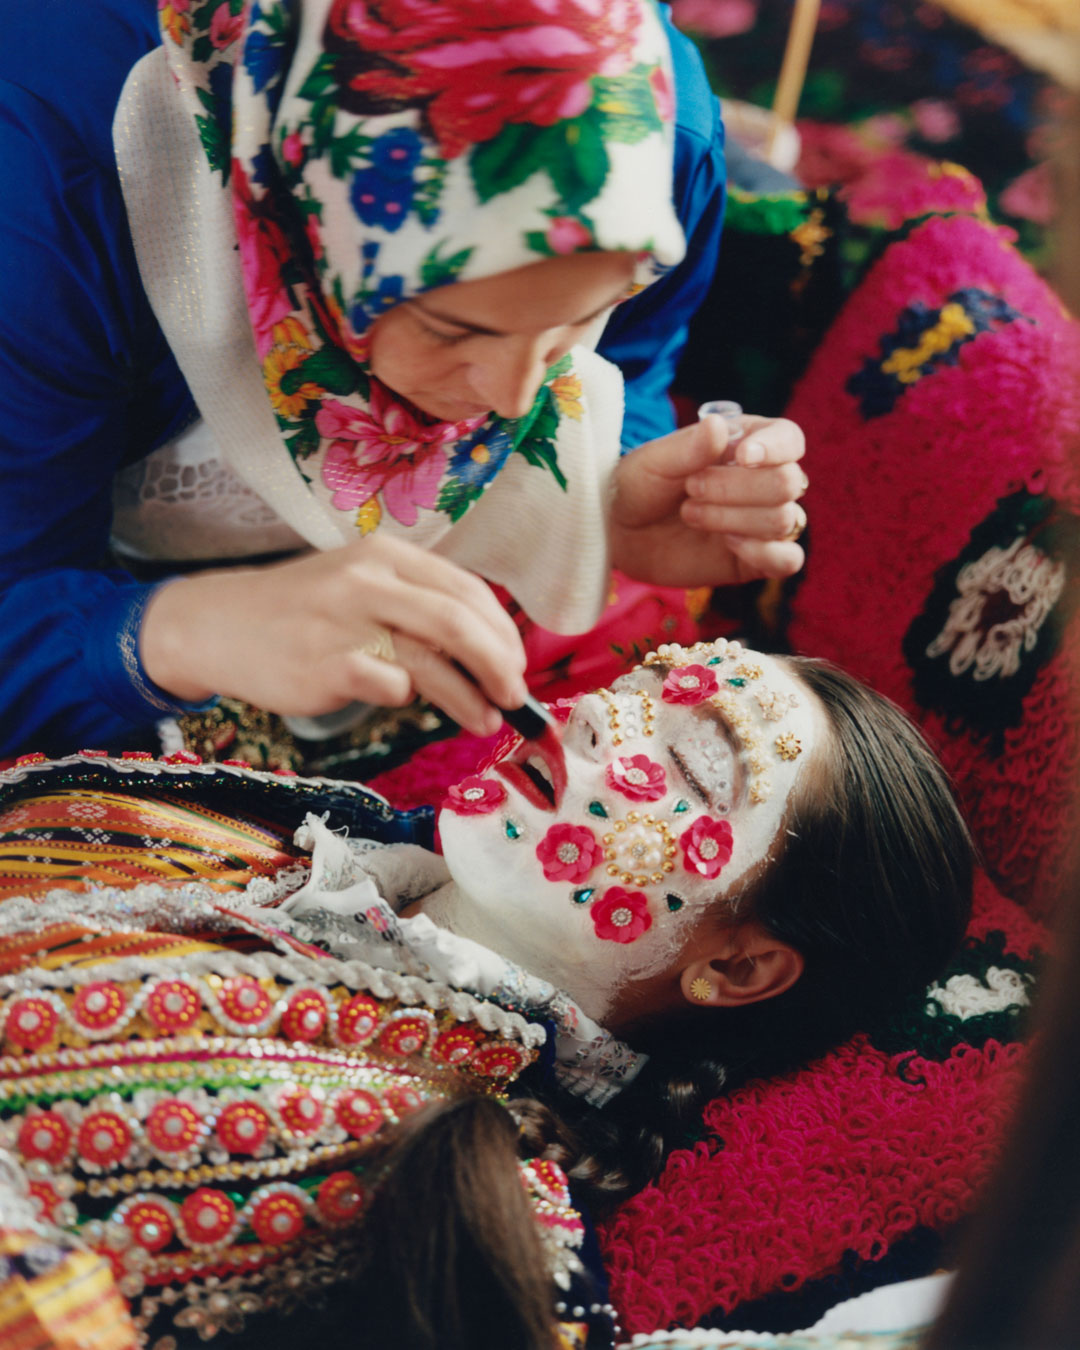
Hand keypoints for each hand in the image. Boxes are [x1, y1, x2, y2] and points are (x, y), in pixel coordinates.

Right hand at [140, 535, 528, 737]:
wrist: (219, 624)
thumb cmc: (303, 613)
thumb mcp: (361, 586)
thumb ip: (417, 606)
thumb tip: (488, 651)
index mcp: (387, 555)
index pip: (467, 591)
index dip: (503, 633)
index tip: (516, 665)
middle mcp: (369, 580)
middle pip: (460, 621)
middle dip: (500, 664)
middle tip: (515, 695)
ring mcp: (346, 621)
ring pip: (433, 659)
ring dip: (471, 697)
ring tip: (486, 720)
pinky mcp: (326, 663)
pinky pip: (390, 686)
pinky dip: (409, 699)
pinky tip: (407, 705)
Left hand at [610, 414, 806, 587]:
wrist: (620, 535)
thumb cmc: (638, 486)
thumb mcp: (653, 462)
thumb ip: (688, 447)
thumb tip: (718, 425)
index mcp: (747, 443)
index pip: (789, 438)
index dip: (775, 448)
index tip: (742, 457)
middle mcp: (763, 480)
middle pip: (788, 482)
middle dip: (736, 489)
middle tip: (690, 490)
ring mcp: (763, 521)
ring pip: (784, 519)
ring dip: (733, 519)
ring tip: (691, 515)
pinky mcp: (757, 559)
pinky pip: (789, 559)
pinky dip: (764, 553)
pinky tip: (728, 544)